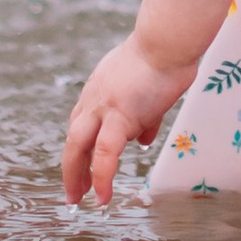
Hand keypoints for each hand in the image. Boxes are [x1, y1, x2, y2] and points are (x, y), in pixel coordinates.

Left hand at [61, 33, 193, 209]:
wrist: (168, 40)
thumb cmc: (166, 57)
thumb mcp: (148, 86)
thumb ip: (144, 116)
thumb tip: (142, 140)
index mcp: (100, 88)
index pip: (83, 122)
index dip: (81, 146)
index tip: (84, 165)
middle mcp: (94, 97)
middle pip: (73, 137)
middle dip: (71, 166)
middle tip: (73, 191)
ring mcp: (103, 106)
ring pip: (77, 146)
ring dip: (76, 175)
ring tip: (78, 200)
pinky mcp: (120, 116)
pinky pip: (104, 154)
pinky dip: (101, 177)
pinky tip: (102, 197)